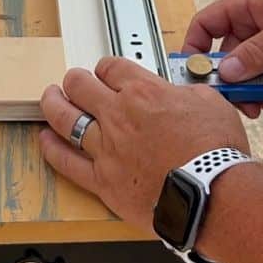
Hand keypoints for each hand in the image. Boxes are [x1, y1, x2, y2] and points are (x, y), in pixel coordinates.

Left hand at [40, 58, 248, 231]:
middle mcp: (119, 115)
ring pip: (65, 118)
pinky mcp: (103, 181)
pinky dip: (52, 149)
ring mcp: (107, 148)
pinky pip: (67, 162)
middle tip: (74, 82)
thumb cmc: (217, 153)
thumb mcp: (209, 102)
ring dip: (54, 104)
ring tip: (50, 98)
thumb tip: (178, 95)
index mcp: (143, 92)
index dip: (106, 68)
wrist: (216, 196)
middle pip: (80, 85)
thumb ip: (183, 93)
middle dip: (75, 80)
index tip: (107, 74)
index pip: (111, 67)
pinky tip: (45, 140)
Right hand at [183, 0, 262, 118]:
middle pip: (233, 62)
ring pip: (258, 79)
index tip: (197, 76)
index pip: (206, 25)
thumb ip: (259, 51)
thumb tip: (227, 72)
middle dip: (243, 87)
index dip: (196, 50)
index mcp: (247, 7)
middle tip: (252, 106)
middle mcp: (257, 26)